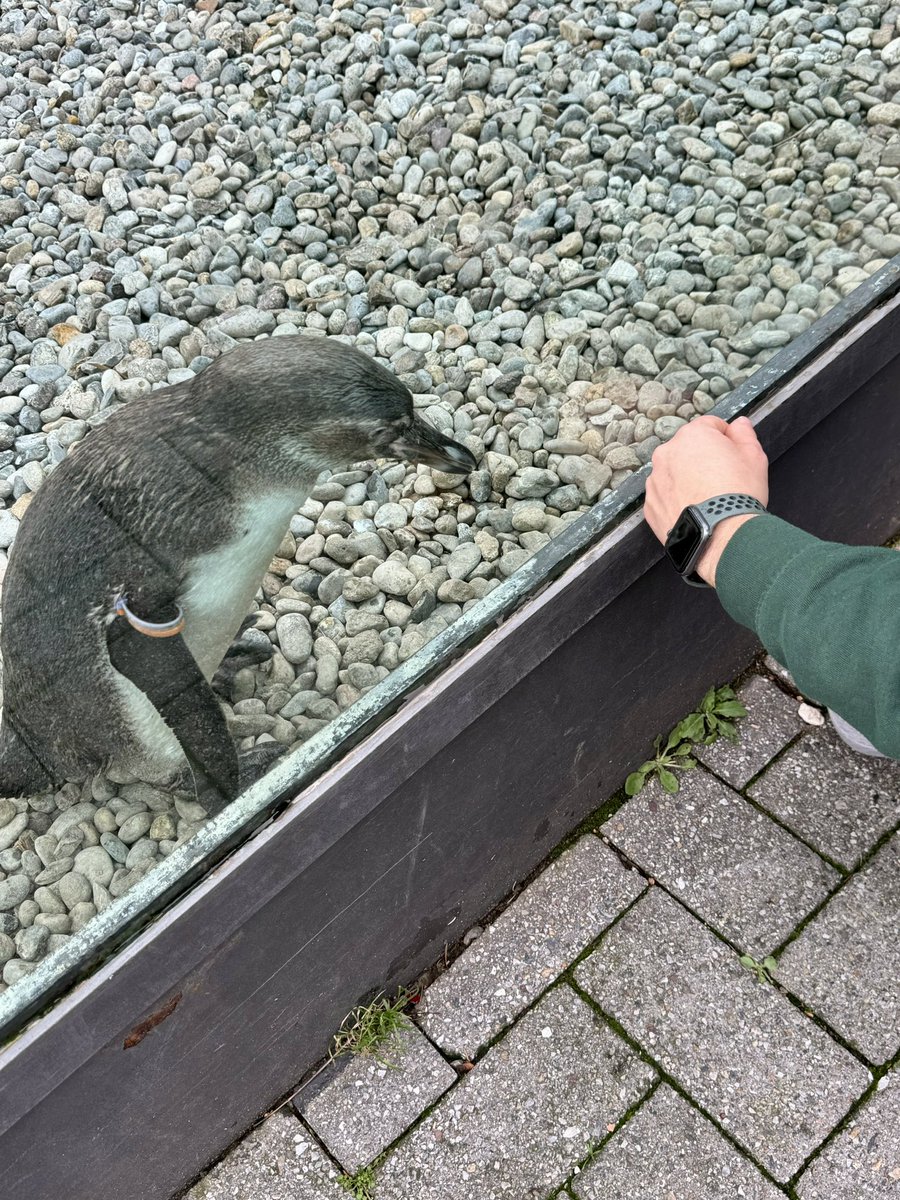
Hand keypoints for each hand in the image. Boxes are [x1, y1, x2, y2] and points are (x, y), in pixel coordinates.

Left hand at [645, 415, 768, 586]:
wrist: (719, 535)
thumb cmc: (738, 494)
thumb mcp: (754, 457)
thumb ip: (744, 434)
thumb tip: (739, 424)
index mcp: (692, 435)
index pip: (710, 426)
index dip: (725, 439)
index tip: (733, 455)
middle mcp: (666, 453)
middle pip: (689, 450)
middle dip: (703, 459)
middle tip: (722, 479)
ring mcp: (655, 480)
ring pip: (674, 473)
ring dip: (687, 479)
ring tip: (707, 498)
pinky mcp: (650, 506)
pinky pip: (665, 497)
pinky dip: (677, 501)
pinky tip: (694, 510)